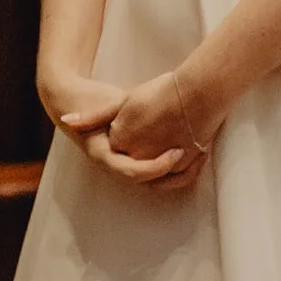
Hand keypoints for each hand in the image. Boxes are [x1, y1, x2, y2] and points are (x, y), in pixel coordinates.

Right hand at [53, 74, 203, 191]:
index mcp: (104, 156)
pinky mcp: (136, 161)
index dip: (158, 165)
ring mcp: (126, 166)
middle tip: (201, 153)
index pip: (135, 172)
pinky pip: (160, 174)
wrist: (76, 100)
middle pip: (152, 182)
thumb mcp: (105, 103)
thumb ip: (110, 111)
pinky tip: (196, 151)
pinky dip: (179, 167)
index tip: (178, 151)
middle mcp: (115, 167)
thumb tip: (96, 118)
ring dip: (182, 172)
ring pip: (159, 182)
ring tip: (204, 153)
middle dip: (177, 171)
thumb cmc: (90, 98)